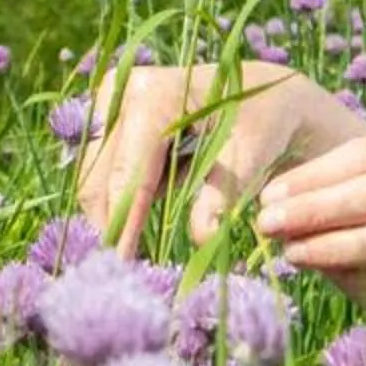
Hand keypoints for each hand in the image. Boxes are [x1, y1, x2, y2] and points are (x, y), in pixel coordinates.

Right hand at [75, 62, 339, 257]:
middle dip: (110, 225)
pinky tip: (130, 232)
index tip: (122, 266)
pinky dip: (119, 202)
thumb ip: (223, 194)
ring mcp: (112, 104)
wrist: (267, 95)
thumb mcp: (252, 155)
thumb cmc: (264, 121)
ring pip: (97, 177)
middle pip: (101, 177)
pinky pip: (106, 171)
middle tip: (119, 273)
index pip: (129, 174)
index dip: (124, 224)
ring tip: (124, 259)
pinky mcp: (112, 119)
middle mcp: (121, 92)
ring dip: (111, 217)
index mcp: (152, 95)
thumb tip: (201, 236)